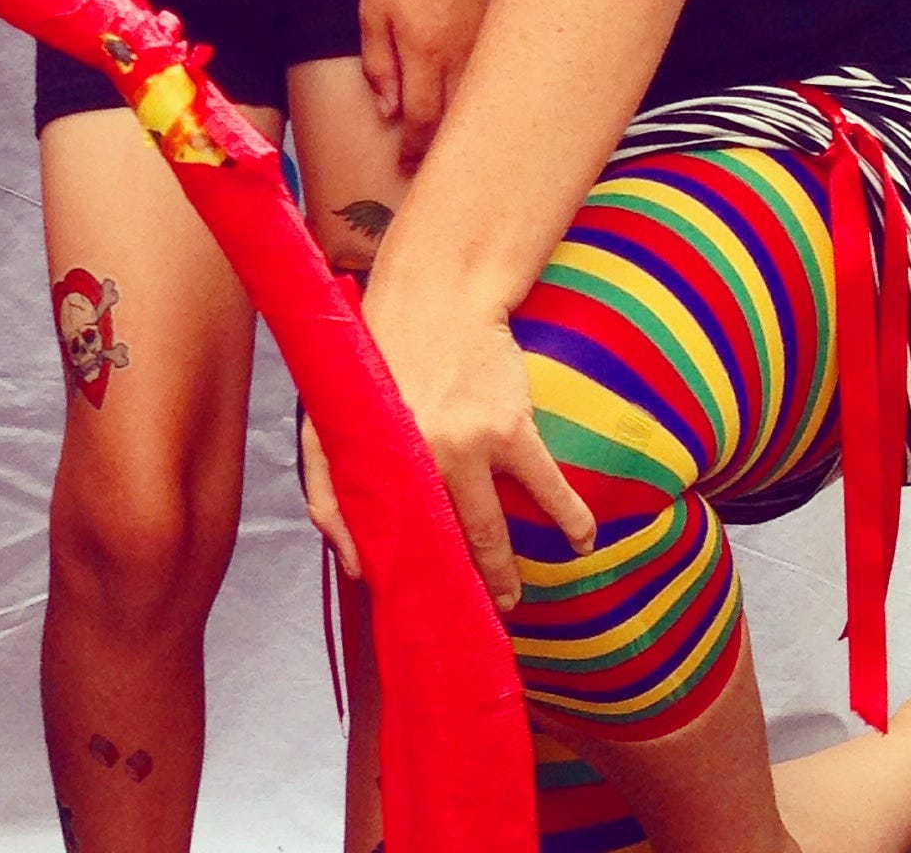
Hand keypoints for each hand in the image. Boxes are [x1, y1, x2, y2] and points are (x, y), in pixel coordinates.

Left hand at [324, 277, 594, 611]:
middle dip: (457, 587)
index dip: (389, 575)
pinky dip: (570, 520)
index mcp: (370, 452)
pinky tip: (582, 541)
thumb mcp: (333, 413)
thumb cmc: (380, 357)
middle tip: (472, 613)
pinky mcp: (509, 429)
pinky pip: (549, 489)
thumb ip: (328, 485)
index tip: (409, 605)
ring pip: (490, 531)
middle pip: (440, 543)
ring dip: (505, 572)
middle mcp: (415, 455)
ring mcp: (465, 444)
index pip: (372, 532)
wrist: (434, 296)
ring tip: (512, 598)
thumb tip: (353, 565)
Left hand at [358, 0, 499, 169]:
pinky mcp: (507, 23)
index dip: (415, 151)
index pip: (425, 120)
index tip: (406, 170)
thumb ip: (380, 64)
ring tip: (457, 151)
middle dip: (444, 151)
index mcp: (427, 52)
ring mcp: (492, 39)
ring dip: (470, 128)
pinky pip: (500, 74)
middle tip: (430, 173)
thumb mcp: (372, 8)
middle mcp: (466, 54)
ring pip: (486, 102)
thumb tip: (390, 112)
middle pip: (461, 120)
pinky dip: (490, 97)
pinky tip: (481, 106)